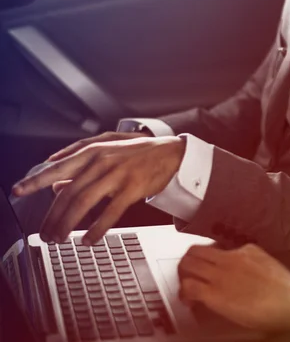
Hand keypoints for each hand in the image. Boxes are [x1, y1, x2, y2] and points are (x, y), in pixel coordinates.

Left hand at [12, 136, 184, 244]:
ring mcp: (117, 175)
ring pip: (84, 203)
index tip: (17, 191)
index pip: (56, 168)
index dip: (35, 180)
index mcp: (92, 152)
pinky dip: (96, 228)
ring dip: (68, 224)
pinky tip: (88, 239)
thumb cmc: (137, 153)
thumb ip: (79, 166)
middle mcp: (101, 162)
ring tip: (60, 239)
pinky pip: (110, 212)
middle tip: (45, 234)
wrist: (170, 153)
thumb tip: (55, 184)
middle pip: (68, 193)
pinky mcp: (132, 188)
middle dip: (52, 216)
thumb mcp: (106, 153)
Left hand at [178, 244, 289, 335]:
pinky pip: (189, 287)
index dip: (208, 258)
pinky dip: (184, 293)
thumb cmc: (286, 289)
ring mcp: (220, 274)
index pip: (216, 247)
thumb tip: (249, 270)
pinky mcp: (214, 294)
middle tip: (188, 274)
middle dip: (188, 262)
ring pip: (187, 265)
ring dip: (183, 275)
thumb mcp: (268, 265)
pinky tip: (188, 301)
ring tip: (185, 286)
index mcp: (245, 250)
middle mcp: (228, 258)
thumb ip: (254, 262)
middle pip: (195, 251)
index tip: (208, 267)